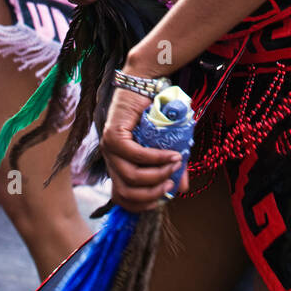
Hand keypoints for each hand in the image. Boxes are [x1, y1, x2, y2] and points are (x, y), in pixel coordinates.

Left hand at [101, 86, 189, 211]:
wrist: (145, 85)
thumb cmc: (155, 116)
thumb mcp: (165, 147)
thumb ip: (170, 168)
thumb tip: (181, 190)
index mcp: (117, 166)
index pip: (121, 198)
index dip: (141, 205)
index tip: (163, 199)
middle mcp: (109, 160)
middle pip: (125, 193)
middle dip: (151, 194)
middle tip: (171, 184)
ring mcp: (108, 148)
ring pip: (130, 176)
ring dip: (156, 175)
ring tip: (175, 166)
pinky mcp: (113, 135)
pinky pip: (135, 155)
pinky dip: (156, 158)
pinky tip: (171, 156)